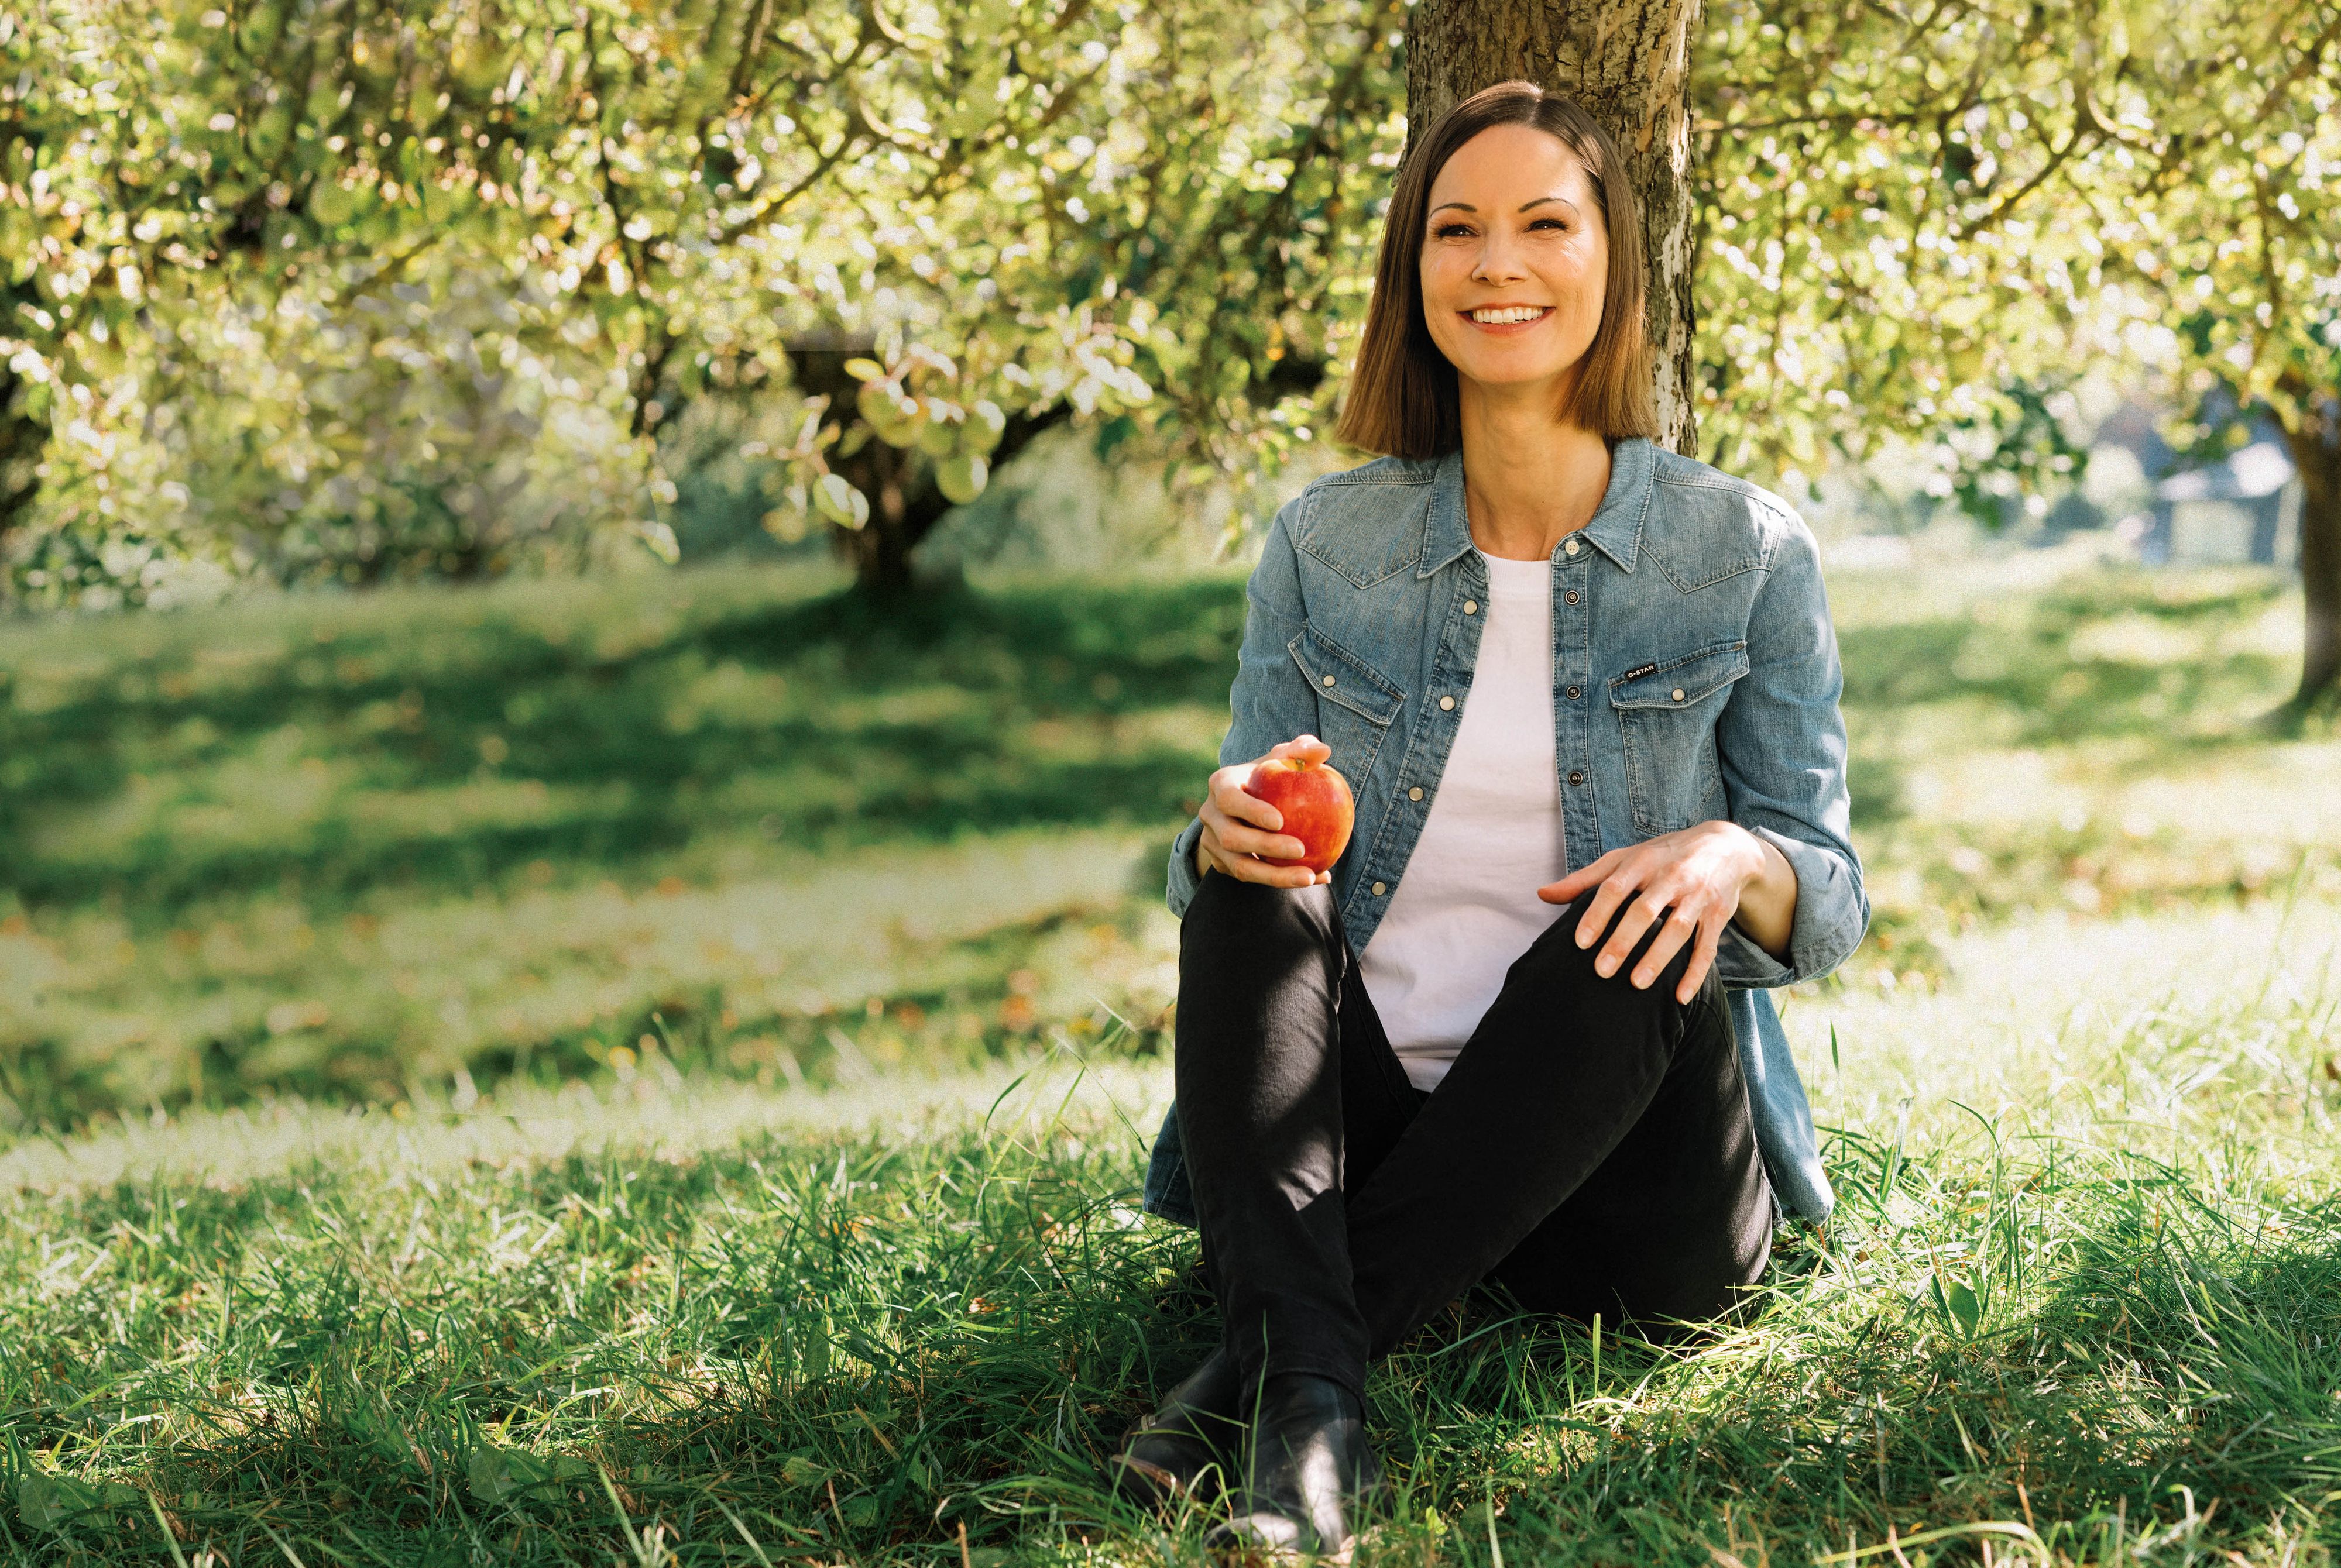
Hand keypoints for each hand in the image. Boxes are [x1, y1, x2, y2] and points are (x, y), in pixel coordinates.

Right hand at [1195, 734, 1336, 888]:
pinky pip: (1252, 879)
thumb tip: (1324, 750)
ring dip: (1276, 876)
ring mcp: (1212, 843)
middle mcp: (1210, 815)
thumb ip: (1301, 752)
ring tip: (1310, 877)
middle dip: (1266, 847)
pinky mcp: (1222, 865)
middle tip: (1301, 850)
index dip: (1251, 811)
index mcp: (1221, 785)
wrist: (1244, 804)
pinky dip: (1283, 880)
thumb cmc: (1268, 776)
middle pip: (1231, 838)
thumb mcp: (1281, 759)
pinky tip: (1317, 877)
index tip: (1281, 821)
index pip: (1230, 800)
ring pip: (1240, 868)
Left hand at [1535, 822, 1770, 1003]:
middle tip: (1602, 971)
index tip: (1580, 942)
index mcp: (1642, 862)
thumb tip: (1542, 894)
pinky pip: (1708, 947)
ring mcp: (1697, 896)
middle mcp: (1671, 877)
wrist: (1725, 846)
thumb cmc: (1662, 856)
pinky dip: (1696, 973)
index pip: (1615, 887)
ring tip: (1637, 984)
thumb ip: (1584, 880)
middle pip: (1645, 910)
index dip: (1597, 914)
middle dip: (1623, 941)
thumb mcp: (1625, 859)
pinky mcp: (1718, 915)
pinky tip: (1680, 997)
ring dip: (1658, 957)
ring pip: (1678, 929)